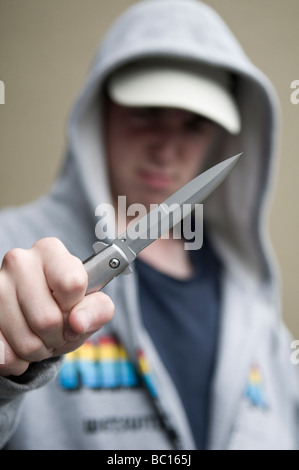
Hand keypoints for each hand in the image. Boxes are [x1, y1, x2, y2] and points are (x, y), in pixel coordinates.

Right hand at [0, 238, 113, 376]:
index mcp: (50, 251)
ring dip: (39, 350)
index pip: (72, 284)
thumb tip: (78, 322)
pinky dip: (18, 359)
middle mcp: (19, 261)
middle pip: (47, 319)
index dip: (76, 308)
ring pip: (25, 340)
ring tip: (41, 336)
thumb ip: (98, 310)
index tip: (74, 310)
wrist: (38, 319)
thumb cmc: (68, 307)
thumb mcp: (92, 306)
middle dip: (58, 336)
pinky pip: (4, 353)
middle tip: (59, 330)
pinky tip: (21, 344)